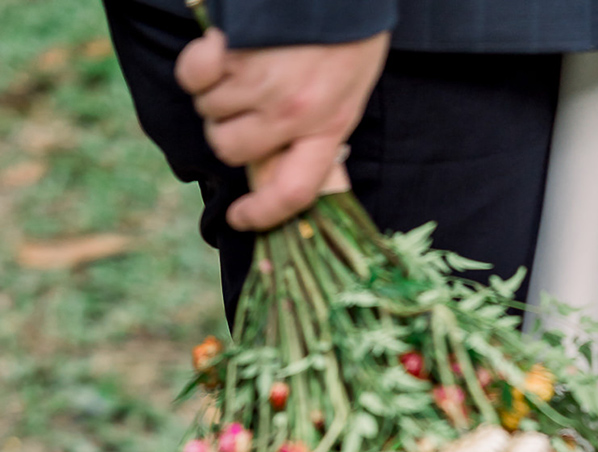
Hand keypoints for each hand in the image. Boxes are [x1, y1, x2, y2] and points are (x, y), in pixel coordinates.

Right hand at [176, 28, 388, 230]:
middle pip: (231, 149)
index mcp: (328, 127)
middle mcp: (292, 113)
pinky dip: (197, 66)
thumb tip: (285, 157)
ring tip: (237, 69)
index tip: (240, 218)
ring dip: (214, 95)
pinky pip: (193, 76)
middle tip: (239, 108)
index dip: (263, 214)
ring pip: (210, 112)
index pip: (293, 192)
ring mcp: (261, 81)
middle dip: (227, 132)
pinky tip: (215, 51)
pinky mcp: (233, 48)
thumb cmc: (347, 32)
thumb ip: (321, 128)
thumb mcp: (349, 91)